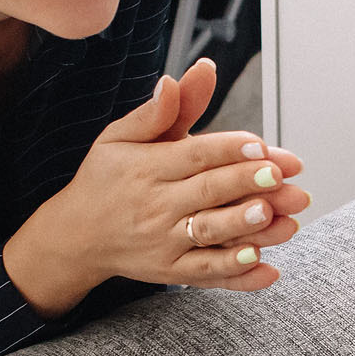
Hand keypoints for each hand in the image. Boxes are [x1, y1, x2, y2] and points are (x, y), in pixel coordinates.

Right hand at [4, 58, 312, 315]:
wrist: (75, 236)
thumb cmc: (105, 180)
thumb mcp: (119, 138)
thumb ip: (155, 113)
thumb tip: (173, 80)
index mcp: (147, 168)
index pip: (193, 155)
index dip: (228, 149)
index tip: (261, 144)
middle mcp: (156, 205)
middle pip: (208, 192)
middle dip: (246, 183)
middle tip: (279, 176)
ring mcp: (164, 242)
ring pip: (210, 235)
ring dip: (244, 227)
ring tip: (275, 218)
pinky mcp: (170, 270)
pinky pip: (206, 274)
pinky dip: (237, 274)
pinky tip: (267, 268)